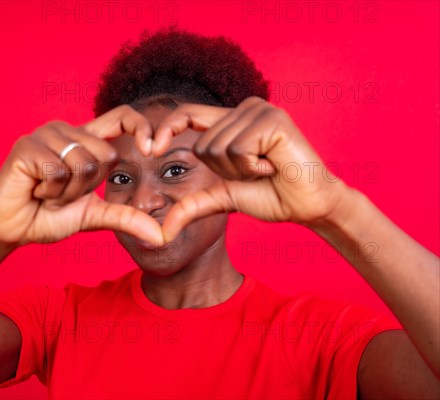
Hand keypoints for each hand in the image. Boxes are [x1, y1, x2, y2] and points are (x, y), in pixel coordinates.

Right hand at [0, 106, 162, 244]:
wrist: (13, 229)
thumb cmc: (50, 217)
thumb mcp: (95, 216)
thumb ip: (126, 218)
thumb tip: (163, 236)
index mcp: (85, 140)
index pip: (121, 117)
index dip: (141, 126)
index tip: (151, 149)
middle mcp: (67, 130)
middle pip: (106, 155)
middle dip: (88, 187)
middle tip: (63, 192)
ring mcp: (45, 135)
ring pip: (83, 164)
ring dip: (67, 192)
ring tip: (47, 192)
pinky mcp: (26, 146)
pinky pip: (58, 171)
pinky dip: (50, 191)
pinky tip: (34, 190)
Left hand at [152, 97, 349, 241]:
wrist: (310, 205)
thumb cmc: (272, 196)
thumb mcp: (224, 198)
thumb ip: (193, 205)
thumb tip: (161, 232)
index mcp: (232, 122)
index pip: (188, 114)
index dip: (167, 128)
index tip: (150, 149)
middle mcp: (245, 109)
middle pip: (203, 145)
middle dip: (225, 171)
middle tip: (256, 172)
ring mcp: (259, 110)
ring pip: (218, 147)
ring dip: (240, 170)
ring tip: (266, 167)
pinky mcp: (272, 119)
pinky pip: (237, 149)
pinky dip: (252, 167)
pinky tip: (273, 164)